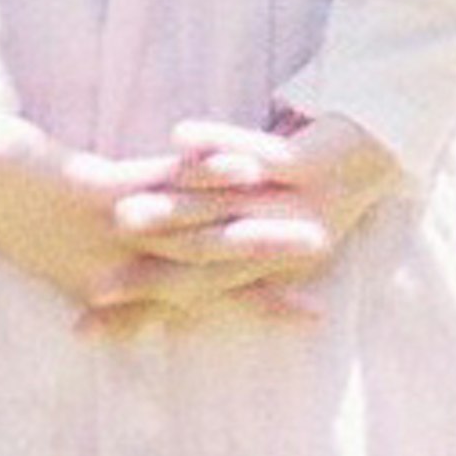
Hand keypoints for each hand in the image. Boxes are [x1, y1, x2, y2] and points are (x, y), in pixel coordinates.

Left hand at [0, 104, 410, 334]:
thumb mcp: (56, 222)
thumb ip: (107, 230)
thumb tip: (146, 225)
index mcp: (105, 280)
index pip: (192, 298)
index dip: (249, 305)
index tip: (304, 313)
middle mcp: (111, 268)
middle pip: (204, 278)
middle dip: (268, 281)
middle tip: (326, 283)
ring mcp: (105, 236)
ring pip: (194, 238)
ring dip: (254, 233)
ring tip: (310, 229)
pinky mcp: (93, 195)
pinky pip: (162, 188)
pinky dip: (206, 179)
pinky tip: (245, 168)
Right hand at [81, 107, 416, 337]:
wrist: (372, 154)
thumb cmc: (296, 193)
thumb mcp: (242, 219)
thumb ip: (193, 242)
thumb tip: (129, 256)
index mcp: (251, 265)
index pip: (183, 289)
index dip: (136, 303)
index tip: (83, 319)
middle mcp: (268, 246)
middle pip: (194, 260)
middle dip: (141, 273)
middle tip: (90, 281)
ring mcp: (286, 207)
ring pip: (220, 212)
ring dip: (171, 212)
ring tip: (120, 212)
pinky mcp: (300, 167)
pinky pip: (252, 153)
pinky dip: (216, 145)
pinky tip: (179, 135)